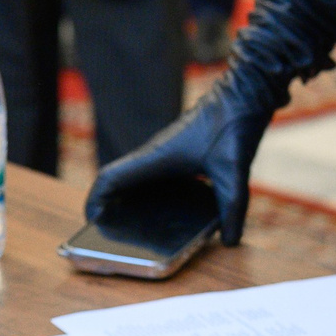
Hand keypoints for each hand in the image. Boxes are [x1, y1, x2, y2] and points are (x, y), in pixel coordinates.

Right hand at [83, 0, 335, 242]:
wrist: (244, 94)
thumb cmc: (231, 124)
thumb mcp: (233, 170)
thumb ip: (232, 207)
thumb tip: (229, 241)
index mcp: (155, 158)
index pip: (110, 178)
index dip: (95, 201)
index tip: (91, 221)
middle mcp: (154, 155)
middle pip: (118, 183)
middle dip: (109, 207)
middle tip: (109, 233)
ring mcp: (165, 154)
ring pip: (136, 179)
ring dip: (129, 200)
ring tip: (134, 230)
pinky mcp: (180, 154)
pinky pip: (154, 177)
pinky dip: (150, 195)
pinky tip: (170, 215)